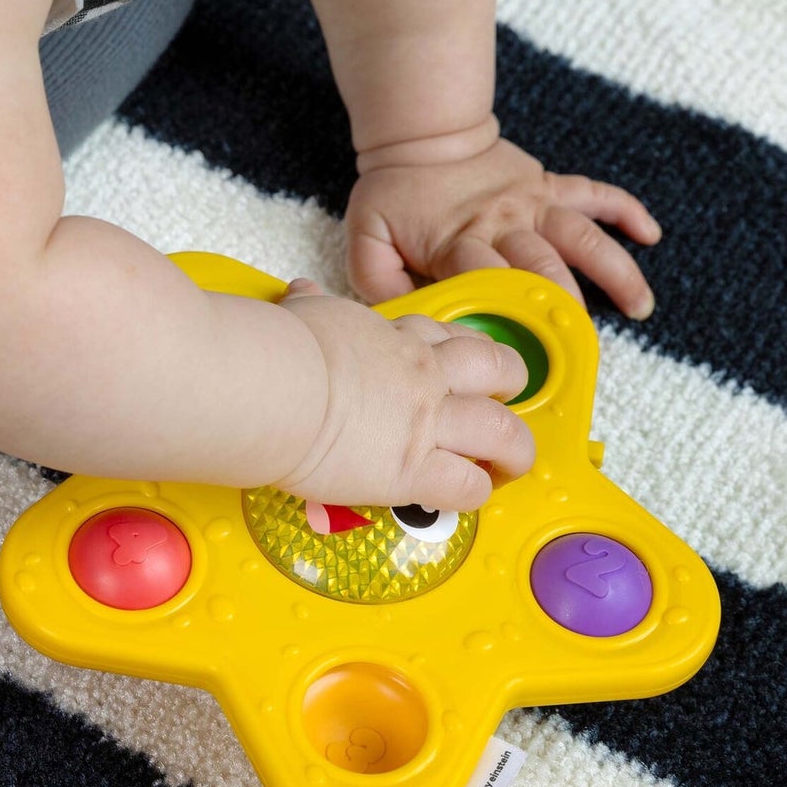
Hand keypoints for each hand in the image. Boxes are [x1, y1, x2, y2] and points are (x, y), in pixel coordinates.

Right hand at [276, 279, 534, 510]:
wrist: (272, 384)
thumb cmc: (279, 348)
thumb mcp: (303, 313)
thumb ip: (311, 306)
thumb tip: (301, 289)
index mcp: (395, 338)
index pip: (448, 338)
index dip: (462, 353)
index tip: (456, 367)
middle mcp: (421, 376)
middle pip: (498, 369)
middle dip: (509, 386)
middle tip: (500, 405)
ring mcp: (424, 422)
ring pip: (502, 431)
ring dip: (513, 450)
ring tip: (506, 465)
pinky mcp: (412, 469)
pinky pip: (467, 486)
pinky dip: (474, 494)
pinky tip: (466, 496)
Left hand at [345, 133, 661, 317]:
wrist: (419, 134)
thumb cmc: (393, 192)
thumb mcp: (366, 237)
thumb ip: (378, 281)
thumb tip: (404, 318)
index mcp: (458, 241)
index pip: (486, 282)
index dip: (505, 314)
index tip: (521, 350)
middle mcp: (503, 222)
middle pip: (543, 265)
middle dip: (566, 305)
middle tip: (587, 345)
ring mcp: (531, 202)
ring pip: (581, 235)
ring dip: (614, 269)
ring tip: (640, 306)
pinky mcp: (548, 185)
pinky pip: (594, 193)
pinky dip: (625, 209)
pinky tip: (650, 234)